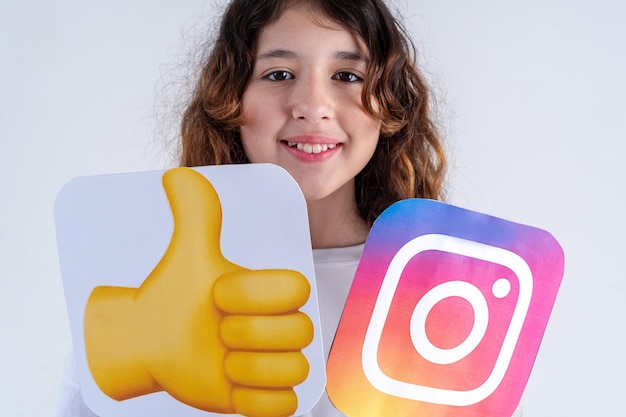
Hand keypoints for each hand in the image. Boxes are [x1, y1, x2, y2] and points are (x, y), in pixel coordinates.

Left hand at [84, 167, 312, 416]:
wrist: (150, 340)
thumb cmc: (173, 296)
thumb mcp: (188, 255)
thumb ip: (196, 213)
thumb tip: (178, 175)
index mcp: (269, 292)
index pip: (296, 289)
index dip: (254, 293)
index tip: (217, 294)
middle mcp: (279, 326)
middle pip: (300, 333)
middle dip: (248, 332)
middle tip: (217, 331)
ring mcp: (272, 363)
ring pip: (295, 370)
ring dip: (249, 369)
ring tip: (221, 362)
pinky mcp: (262, 398)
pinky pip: (284, 407)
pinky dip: (257, 401)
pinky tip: (230, 386)